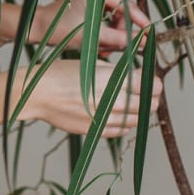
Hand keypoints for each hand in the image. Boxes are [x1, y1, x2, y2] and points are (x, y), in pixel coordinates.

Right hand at [11, 59, 160, 136]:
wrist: (38, 93)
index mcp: (113, 79)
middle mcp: (113, 100)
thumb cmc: (62, 74)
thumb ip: (117, 72)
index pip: (151, 85)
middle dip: (151, 98)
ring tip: (131, 103)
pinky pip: (122, 131)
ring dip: (139, 112)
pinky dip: (125, 123)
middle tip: (145, 93)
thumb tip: (137, 76)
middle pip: (149, 105)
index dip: (154, 82)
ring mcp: (105, 118)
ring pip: (138, 120)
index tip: (150, 81)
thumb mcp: (92, 64)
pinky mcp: (96, 131)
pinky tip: (118, 114)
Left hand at [29, 0, 151, 55]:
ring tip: (107, 51)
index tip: (149, 34)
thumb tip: (142, 42)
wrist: (36, 29)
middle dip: (122, 32)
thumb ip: (119, 39)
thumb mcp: (92, 36)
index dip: (139, 21)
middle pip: (121, 12)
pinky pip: (104, 20)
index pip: (126, 5)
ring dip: (113, 36)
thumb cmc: (59, 29)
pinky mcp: (86, 6)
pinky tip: (102, 48)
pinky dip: (105, 34)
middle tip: (123, 48)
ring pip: (113, 19)